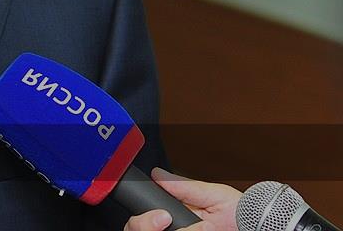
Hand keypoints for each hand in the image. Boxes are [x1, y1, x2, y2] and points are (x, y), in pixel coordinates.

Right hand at [123, 168, 240, 230]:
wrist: (262, 226)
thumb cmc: (244, 216)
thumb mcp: (215, 196)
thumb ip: (186, 188)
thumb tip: (158, 174)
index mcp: (176, 216)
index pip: (142, 216)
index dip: (142, 216)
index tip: (159, 213)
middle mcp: (172, 230)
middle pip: (137, 229)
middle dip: (144, 224)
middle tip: (165, 220)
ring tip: (195, 228)